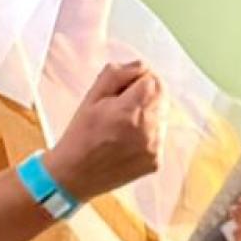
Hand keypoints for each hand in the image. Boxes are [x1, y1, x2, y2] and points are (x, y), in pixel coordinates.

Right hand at [45, 61, 165, 202]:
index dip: (142, 78)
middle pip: (162, 98)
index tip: (127, 85)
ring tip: (124, 123)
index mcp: (130, 111)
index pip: (155, 82)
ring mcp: (154, 149)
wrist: (77, 174)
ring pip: (163, 117)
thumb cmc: (82, 133)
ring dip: (148, 114)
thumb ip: (118, 74)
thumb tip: (140, 66)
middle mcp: (147, 132)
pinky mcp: (156, 162)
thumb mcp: (93, 95)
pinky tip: (128, 139)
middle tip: (123, 103)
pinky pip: (160, 137)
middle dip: (147, 94)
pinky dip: (148, 133)